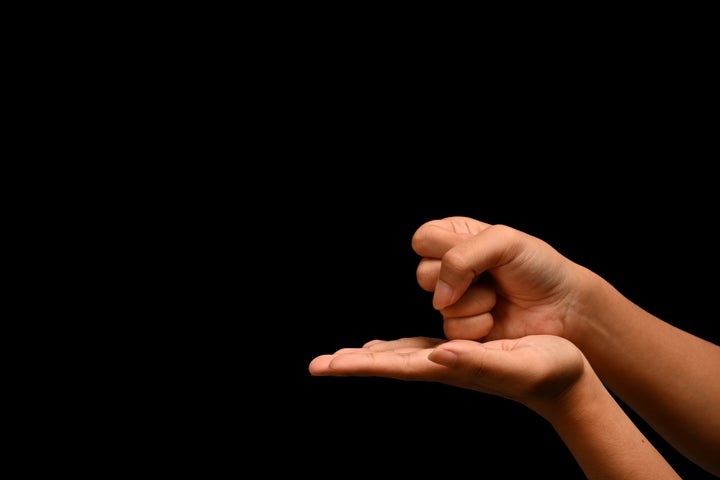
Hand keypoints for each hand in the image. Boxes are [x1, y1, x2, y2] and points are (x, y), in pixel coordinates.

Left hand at [309, 335, 584, 410]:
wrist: (566, 381)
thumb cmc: (548, 370)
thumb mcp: (513, 363)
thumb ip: (475, 362)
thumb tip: (437, 355)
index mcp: (450, 368)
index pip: (394, 367)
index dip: (359, 365)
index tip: (327, 366)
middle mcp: (444, 367)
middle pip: (388, 365)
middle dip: (353, 364)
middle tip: (317, 364)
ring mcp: (451, 363)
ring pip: (399, 358)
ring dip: (369, 358)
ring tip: (342, 358)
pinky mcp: (462, 355)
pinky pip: (418, 350)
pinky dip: (396, 349)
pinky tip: (388, 348)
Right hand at [412, 217, 581, 340]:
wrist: (563, 307)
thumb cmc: (539, 267)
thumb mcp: (502, 242)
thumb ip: (459, 258)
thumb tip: (439, 297)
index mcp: (456, 236)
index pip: (422, 239)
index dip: (444, 249)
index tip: (475, 252)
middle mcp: (451, 267)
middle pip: (423, 274)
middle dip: (461, 278)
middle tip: (490, 277)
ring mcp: (455, 299)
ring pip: (438, 305)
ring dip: (473, 303)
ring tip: (497, 298)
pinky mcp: (462, 328)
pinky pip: (450, 329)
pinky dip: (477, 325)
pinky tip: (496, 318)